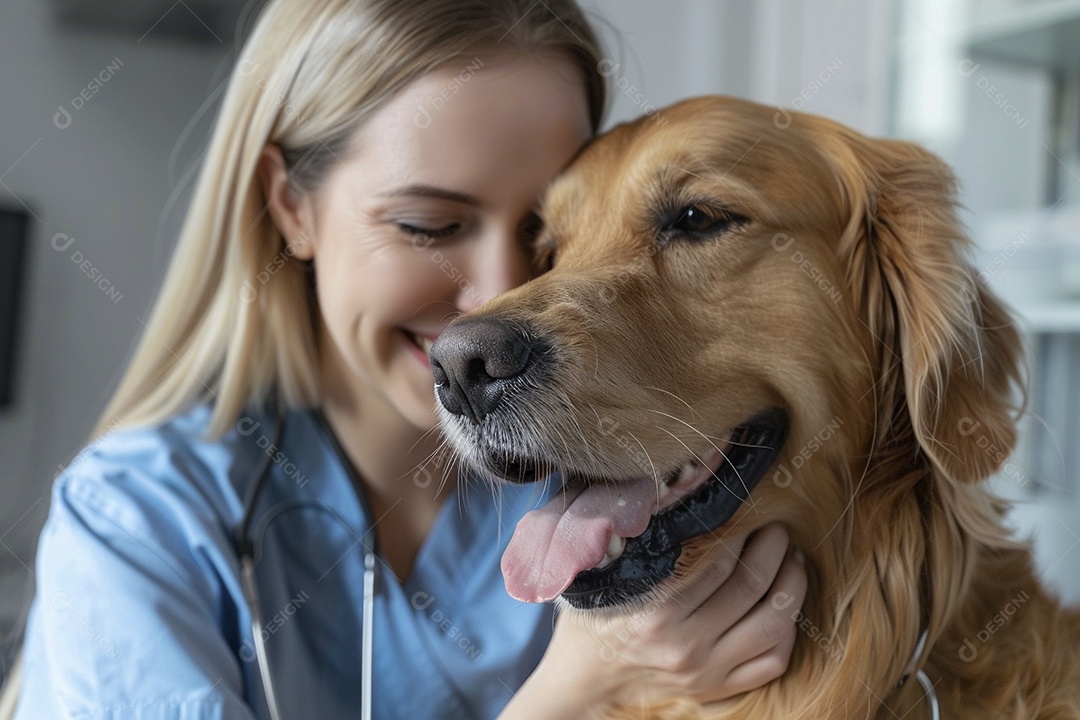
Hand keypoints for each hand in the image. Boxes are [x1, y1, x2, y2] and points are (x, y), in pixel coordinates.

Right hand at [502, 523, 806, 716]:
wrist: (584, 685)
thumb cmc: (593, 622)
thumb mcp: (605, 580)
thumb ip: (639, 546)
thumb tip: (679, 500)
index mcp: (656, 613)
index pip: (719, 562)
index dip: (744, 532)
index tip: (753, 513)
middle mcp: (685, 645)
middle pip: (752, 587)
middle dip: (774, 550)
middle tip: (778, 531)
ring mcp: (706, 672)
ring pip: (773, 625)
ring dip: (791, 587)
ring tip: (793, 563)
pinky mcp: (717, 690)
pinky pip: (772, 662)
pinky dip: (788, 632)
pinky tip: (785, 608)